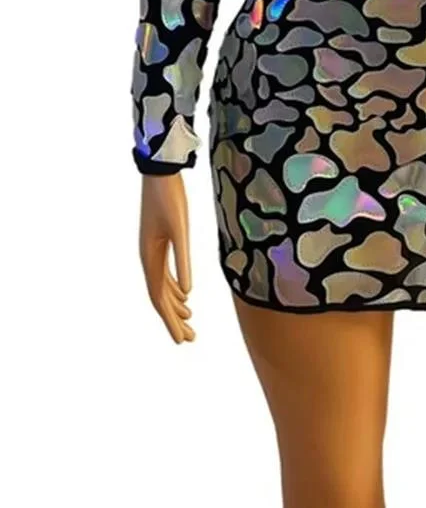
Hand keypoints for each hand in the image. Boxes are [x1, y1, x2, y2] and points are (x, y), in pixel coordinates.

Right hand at [139, 174, 194, 342]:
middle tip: (190, 339)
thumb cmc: (171, 198)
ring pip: (163, 286)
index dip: (170, 321)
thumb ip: (184, 259)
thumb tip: (189, 292)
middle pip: (161, 297)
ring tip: (189, 321)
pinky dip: (175, 286)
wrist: (161, 172)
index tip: (181, 340)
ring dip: (175, 305)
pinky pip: (166, 272)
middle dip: (174, 319)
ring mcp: (152, 250)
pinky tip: (185, 294)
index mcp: (150, 258)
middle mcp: (148, 257)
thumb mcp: (180, 229)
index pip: (160, 299)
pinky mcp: (160, 241)